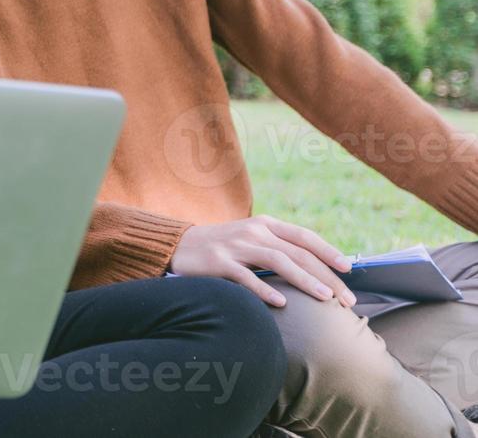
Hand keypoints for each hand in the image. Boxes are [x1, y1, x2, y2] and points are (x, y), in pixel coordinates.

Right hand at [170, 215, 355, 306]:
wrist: (178, 245)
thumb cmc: (223, 248)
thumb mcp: (251, 239)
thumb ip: (278, 247)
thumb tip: (317, 269)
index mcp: (265, 224)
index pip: (304, 236)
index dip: (328, 251)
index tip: (348, 269)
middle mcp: (253, 231)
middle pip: (298, 252)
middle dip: (326, 276)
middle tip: (346, 299)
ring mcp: (236, 246)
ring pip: (278, 261)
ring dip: (305, 280)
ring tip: (325, 298)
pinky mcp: (218, 262)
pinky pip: (246, 277)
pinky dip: (265, 290)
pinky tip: (281, 304)